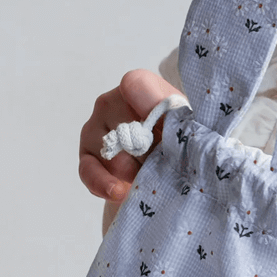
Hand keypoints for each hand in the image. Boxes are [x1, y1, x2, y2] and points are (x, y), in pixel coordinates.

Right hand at [79, 68, 180, 205]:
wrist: (167, 162)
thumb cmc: (180, 137)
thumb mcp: (189, 126)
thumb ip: (182, 122)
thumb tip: (176, 129)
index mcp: (141, 88)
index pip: (136, 85)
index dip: (151, 105)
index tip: (165, 128)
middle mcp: (112, 102)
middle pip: (127, 129)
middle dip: (150, 154)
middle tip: (170, 162)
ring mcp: (95, 129)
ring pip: (113, 155)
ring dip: (136, 171)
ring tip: (155, 175)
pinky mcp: (87, 156)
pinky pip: (89, 170)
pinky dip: (105, 184)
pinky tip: (120, 192)